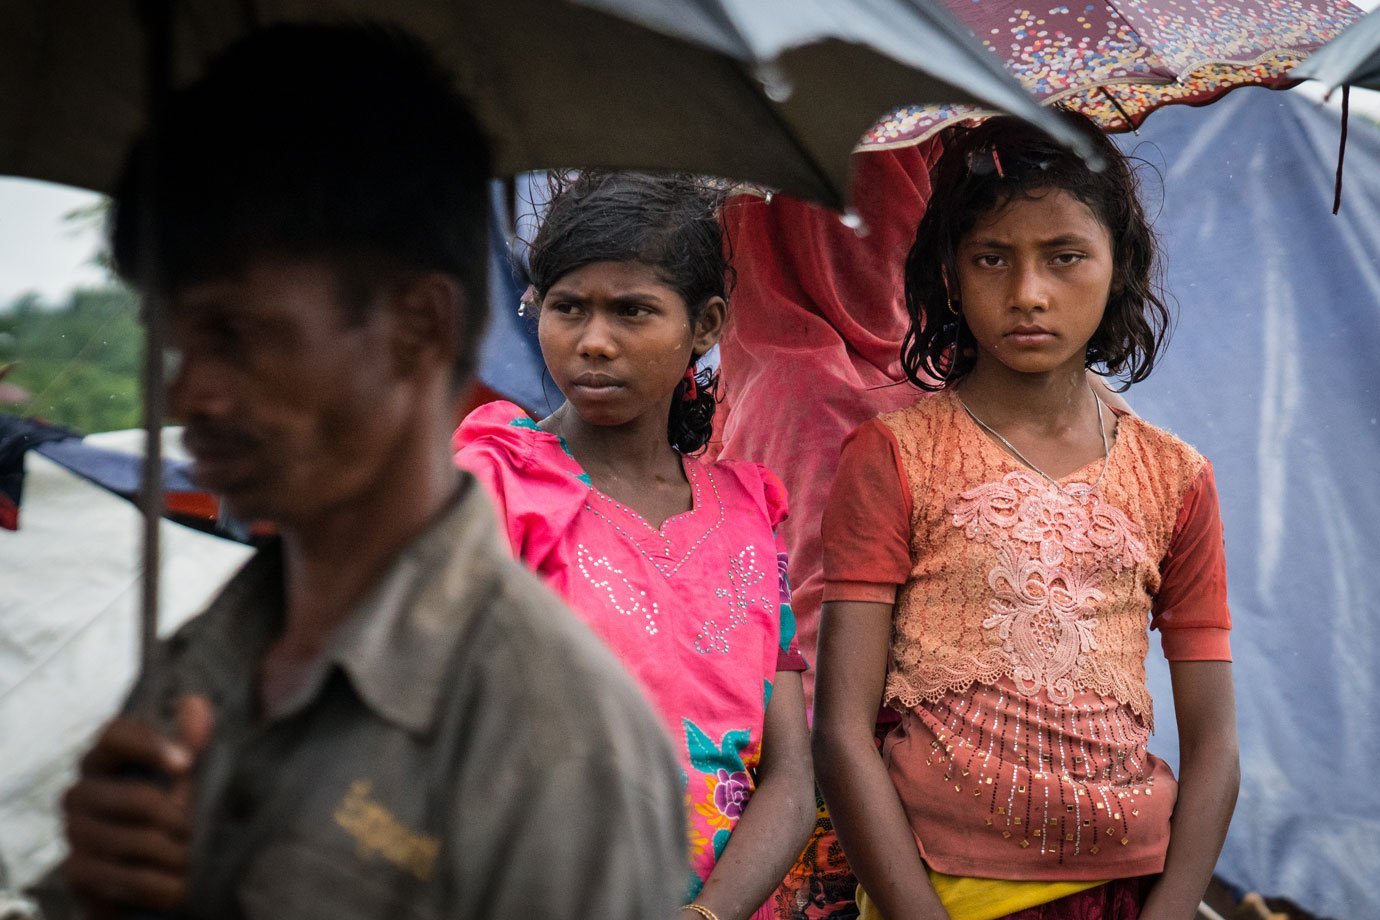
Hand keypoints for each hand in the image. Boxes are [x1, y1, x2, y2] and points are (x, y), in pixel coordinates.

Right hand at [62, 696, 213, 913]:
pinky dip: (156, 885)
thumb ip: (192, 741)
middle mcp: (81, 791)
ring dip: (172, 854)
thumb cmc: (171, 807)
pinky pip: (119, 878)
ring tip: (193, 859)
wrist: (154, 868)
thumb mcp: (189, 774)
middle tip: (199, 829)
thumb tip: (196, 705)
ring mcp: (75, 831)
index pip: (115, 734)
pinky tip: (178, 886)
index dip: (149, 745)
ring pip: (131, 840)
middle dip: (176, 817)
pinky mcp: (77, 870)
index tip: (187, 763)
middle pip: (135, 797)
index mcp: (105, 758)